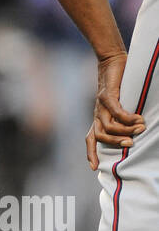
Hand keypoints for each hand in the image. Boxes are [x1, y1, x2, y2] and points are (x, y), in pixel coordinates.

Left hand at [86, 51, 144, 169]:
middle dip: (115, 143)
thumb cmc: (118, 84)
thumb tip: (138, 129)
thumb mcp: (120, 104)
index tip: (94, 168)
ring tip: (140, 128)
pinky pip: (115, 111)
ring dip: (125, 130)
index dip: (91, 154)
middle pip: (100, 137)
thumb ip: (123, 117)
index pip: (90, 139)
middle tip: (131, 143)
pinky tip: (138, 119)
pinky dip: (127, 118)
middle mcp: (97, 113)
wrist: (112, 61)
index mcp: (99, 118)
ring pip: (108, 126)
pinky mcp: (107, 95)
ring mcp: (100, 104)